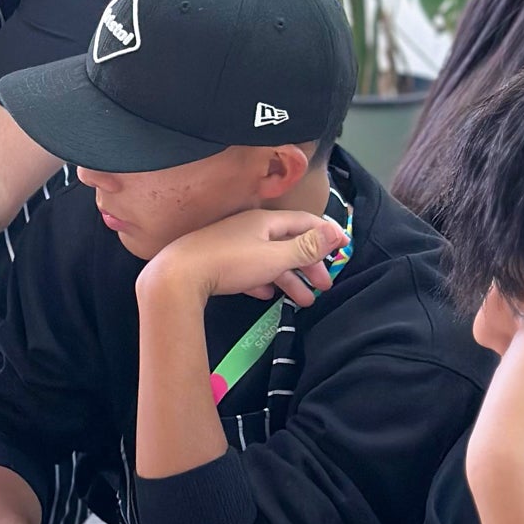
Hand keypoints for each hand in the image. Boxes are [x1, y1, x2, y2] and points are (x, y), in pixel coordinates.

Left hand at [140, 207, 348, 307]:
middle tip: (326, 285)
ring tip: (305, 301)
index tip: (345, 247)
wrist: (178, 276)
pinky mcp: (218, 263)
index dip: (326, 234)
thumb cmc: (230, 263)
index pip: (304, 222)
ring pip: (269, 260)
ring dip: (289, 279)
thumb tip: (334, 231)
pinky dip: (263, 281)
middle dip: (309, 264)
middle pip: (288, 243)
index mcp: (265, 221)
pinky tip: (267, 295)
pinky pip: (248, 271)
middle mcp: (249, 229)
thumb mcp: (274, 256)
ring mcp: (232, 246)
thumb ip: (305, 246)